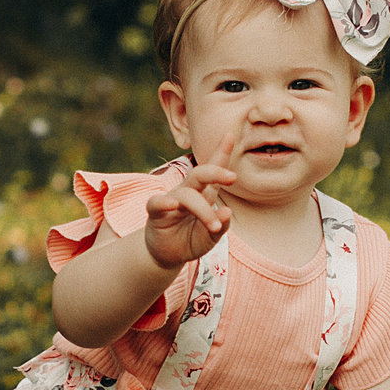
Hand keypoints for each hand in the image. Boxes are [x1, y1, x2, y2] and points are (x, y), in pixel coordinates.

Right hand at [142, 131, 238, 267]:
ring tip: (214, 227)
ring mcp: (171, 200)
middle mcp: (188, 192)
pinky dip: (164, 202)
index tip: (231, 134)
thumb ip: (221, 225)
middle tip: (233, 178)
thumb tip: (227, 212)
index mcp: (204, 193)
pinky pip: (157, 202)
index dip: (222, 152)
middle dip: (216, 172)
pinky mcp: (156, 213)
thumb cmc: (191, 239)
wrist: (168, 255)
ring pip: (186, 195)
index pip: (213, 171)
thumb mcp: (210, 236)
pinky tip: (173, 205)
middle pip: (200, 174)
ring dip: (203, 210)